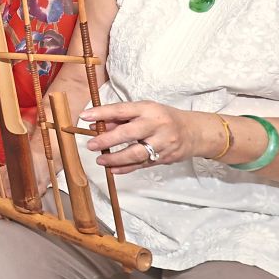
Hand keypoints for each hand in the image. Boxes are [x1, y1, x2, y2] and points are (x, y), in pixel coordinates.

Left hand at [80, 101, 211, 173]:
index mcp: (149, 109)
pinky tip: (113, 169)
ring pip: (136, 153)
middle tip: (92, 145)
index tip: (84, 116)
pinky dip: (126, 168)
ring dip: (116, 159)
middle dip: (107, 140)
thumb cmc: (164, 118)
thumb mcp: (144, 111)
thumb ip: (120, 118)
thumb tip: (96, 124)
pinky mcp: (165, 157)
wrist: (194, 132)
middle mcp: (157, 125)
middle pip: (129, 133)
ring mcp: (163, 143)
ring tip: (101, 160)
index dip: (102, 113)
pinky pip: (142, 164)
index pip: (122, 110)